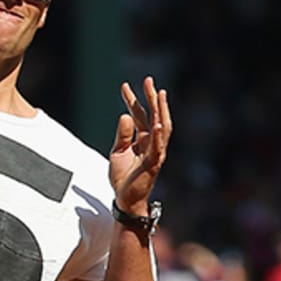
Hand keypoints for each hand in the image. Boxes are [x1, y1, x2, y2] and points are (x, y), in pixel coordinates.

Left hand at [109, 76, 171, 215]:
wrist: (125, 201)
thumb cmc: (123, 178)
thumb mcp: (118, 152)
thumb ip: (122, 135)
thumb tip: (124, 114)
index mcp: (143, 141)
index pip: (140, 116)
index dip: (133, 100)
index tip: (124, 85)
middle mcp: (152, 145)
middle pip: (155, 116)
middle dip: (151, 98)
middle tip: (148, 80)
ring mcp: (155, 154)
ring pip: (162, 128)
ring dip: (161, 111)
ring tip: (158, 94)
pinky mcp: (153, 164)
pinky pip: (158, 148)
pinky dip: (159, 136)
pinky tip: (158, 123)